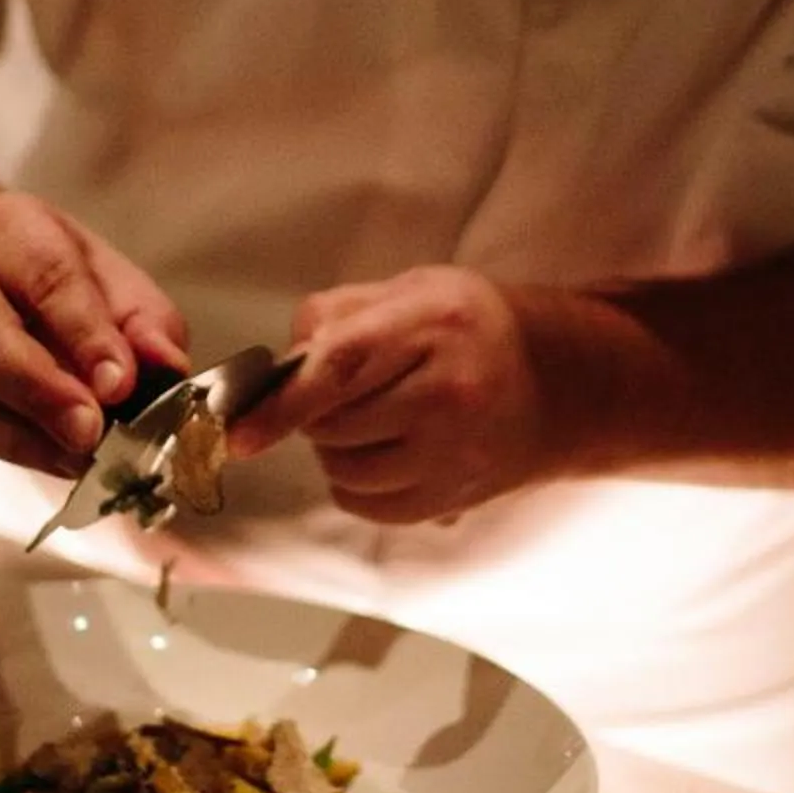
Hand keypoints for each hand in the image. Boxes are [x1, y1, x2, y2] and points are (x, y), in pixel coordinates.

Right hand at [0, 194, 186, 477]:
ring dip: (18, 436)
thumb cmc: (55, 281)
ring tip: (77, 459)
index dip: (83, 334)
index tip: (119, 385)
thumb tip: (165, 366)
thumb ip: (145, 321)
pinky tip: (52, 460)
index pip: (44, 277)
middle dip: (41, 391)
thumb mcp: (111, 280)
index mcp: (6, 229)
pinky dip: (3, 451)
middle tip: (91, 433)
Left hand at [234, 265, 562, 524]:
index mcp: (433, 323)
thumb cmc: (467, 327)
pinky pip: (366, 503)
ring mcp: (453, 452)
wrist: (554, 384)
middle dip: (315, 411)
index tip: (239, 433)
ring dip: (335, 447)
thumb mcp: (410, 290)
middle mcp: (448, 391)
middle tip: (347, 390)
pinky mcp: (451, 498)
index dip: (282, 403)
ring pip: (343, 468)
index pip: (340, 367)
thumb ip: (338, 313)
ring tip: (372, 417)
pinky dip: (355, 481)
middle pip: (333, 423)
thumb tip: (281, 362)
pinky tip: (385, 451)